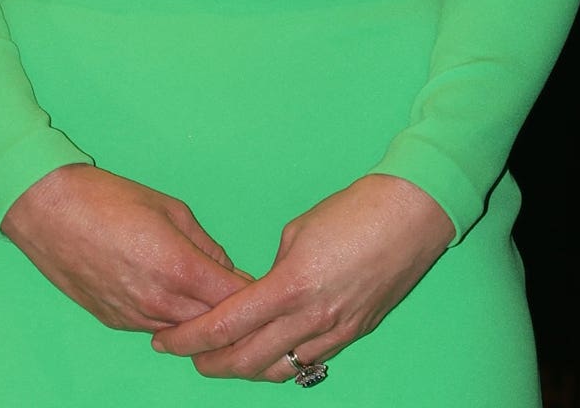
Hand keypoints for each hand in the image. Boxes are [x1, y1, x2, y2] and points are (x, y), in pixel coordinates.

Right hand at [0, 163, 249, 331]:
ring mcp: (135, 317)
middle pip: (214, 325)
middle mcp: (159, 302)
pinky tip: (176, 298)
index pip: (235, 300)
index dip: (255, 295)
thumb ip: (205, 245)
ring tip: (213, 299)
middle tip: (247, 298)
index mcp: (180, 269)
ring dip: (202, 320)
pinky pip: (156, 328)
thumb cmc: (109, 200)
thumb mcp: (172, 209)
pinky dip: (173, 319)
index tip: (267, 286)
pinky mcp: (115, 322)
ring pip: (185, 333)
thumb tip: (226, 269)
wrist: (48, 212)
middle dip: (234, 313)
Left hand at [153, 174, 454, 381]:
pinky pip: (307, 362)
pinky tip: (266, 354)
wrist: (413, 214)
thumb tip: (259, 292)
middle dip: (208, 362)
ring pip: (276, 370)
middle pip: (244, 360)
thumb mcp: (297, 231)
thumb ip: (272, 271)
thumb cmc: (356, 210)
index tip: (166, 341)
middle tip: (186, 354)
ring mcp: (335, 331)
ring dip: (243, 369)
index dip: (188, 339)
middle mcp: (310, 318)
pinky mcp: (354, 333)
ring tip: (223, 359)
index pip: (224, 327)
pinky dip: (280, 363)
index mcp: (290, 286)